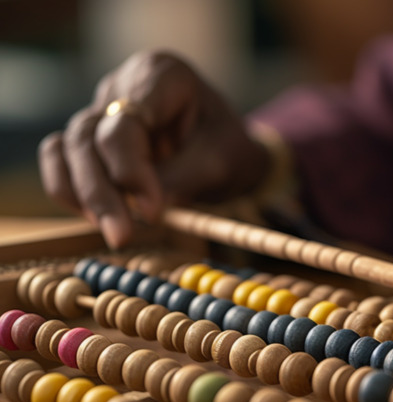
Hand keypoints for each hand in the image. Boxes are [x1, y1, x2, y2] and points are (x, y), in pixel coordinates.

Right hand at [39, 50, 269, 247]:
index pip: (125, 123)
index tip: (152, 212)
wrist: (229, 149)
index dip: (130, 171)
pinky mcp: (89, 137)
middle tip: (121, 235)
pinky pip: (61, 159)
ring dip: (82, 195)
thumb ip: (184, 178)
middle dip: (100, 192)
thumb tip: (141, 208)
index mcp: (161, 74)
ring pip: (68, 148)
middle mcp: (122, 85)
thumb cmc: (230, 147)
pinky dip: (68, 189)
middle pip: (88, 136)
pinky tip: (93, 217)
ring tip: (114, 232)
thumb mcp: (224, 160)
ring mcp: (100, 108)